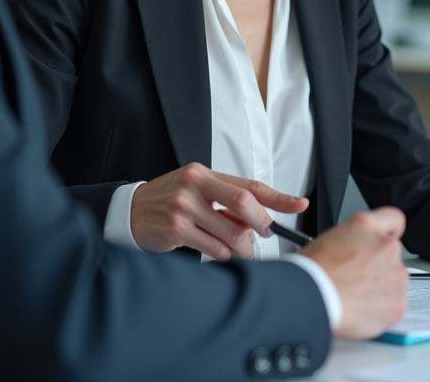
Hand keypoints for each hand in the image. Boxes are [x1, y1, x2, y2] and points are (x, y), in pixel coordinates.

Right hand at [129, 162, 307, 257]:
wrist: (129, 212)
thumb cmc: (170, 202)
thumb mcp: (197, 192)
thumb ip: (226, 202)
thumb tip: (261, 222)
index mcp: (205, 173)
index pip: (250, 185)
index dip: (279, 197)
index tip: (300, 204)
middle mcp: (195, 185)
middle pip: (244, 204)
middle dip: (261, 224)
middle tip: (265, 235)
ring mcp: (184, 207)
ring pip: (232, 233)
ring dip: (242, 248)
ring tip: (238, 249)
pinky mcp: (176, 229)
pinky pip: (214, 249)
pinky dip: (222, 255)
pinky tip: (214, 251)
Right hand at [300, 207, 408, 339]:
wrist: (313, 299)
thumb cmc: (311, 273)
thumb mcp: (329, 238)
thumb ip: (353, 239)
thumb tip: (356, 250)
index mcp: (367, 226)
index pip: (394, 219)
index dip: (388, 232)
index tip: (381, 244)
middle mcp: (386, 247)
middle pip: (392, 255)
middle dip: (378, 267)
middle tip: (356, 279)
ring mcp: (395, 274)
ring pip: (394, 281)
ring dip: (380, 288)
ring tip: (354, 297)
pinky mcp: (398, 301)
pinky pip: (394, 305)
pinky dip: (381, 310)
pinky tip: (360, 310)